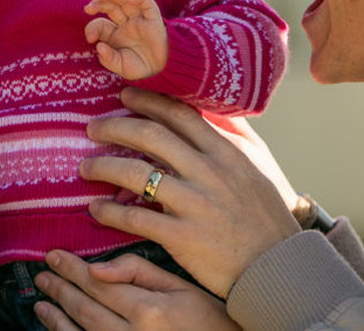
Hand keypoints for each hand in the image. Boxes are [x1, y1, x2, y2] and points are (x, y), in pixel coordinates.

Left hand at [32, 249, 237, 329]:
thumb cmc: (208, 320)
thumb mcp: (181, 288)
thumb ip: (139, 273)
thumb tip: (98, 268)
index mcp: (149, 311)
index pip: (99, 285)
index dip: (73, 269)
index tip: (54, 255)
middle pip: (86, 309)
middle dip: (61, 289)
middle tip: (42, 273)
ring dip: (57, 318)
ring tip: (41, 301)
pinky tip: (56, 328)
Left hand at [79, 88, 300, 295]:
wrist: (278, 267)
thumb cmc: (266, 217)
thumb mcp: (257, 168)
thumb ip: (235, 136)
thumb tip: (213, 107)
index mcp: (226, 153)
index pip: (179, 115)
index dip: (147, 101)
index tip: (124, 96)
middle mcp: (208, 173)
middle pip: (151, 136)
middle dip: (115, 127)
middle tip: (92, 128)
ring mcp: (195, 205)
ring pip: (137, 173)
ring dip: (104, 166)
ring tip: (85, 167)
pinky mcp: (183, 237)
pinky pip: (136, 218)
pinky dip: (110, 211)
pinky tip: (96, 208)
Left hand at [84, 0, 168, 79]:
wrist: (163, 70)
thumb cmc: (140, 67)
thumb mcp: (121, 67)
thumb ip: (109, 59)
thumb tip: (99, 47)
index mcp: (114, 33)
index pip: (99, 24)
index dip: (91, 29)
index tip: (91, 39)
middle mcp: (125, 23)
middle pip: (110, 6)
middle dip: (98, 4)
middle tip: (88, 8)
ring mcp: (138, 19)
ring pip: (125, 0)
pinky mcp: (153, 19)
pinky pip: (147, 4)